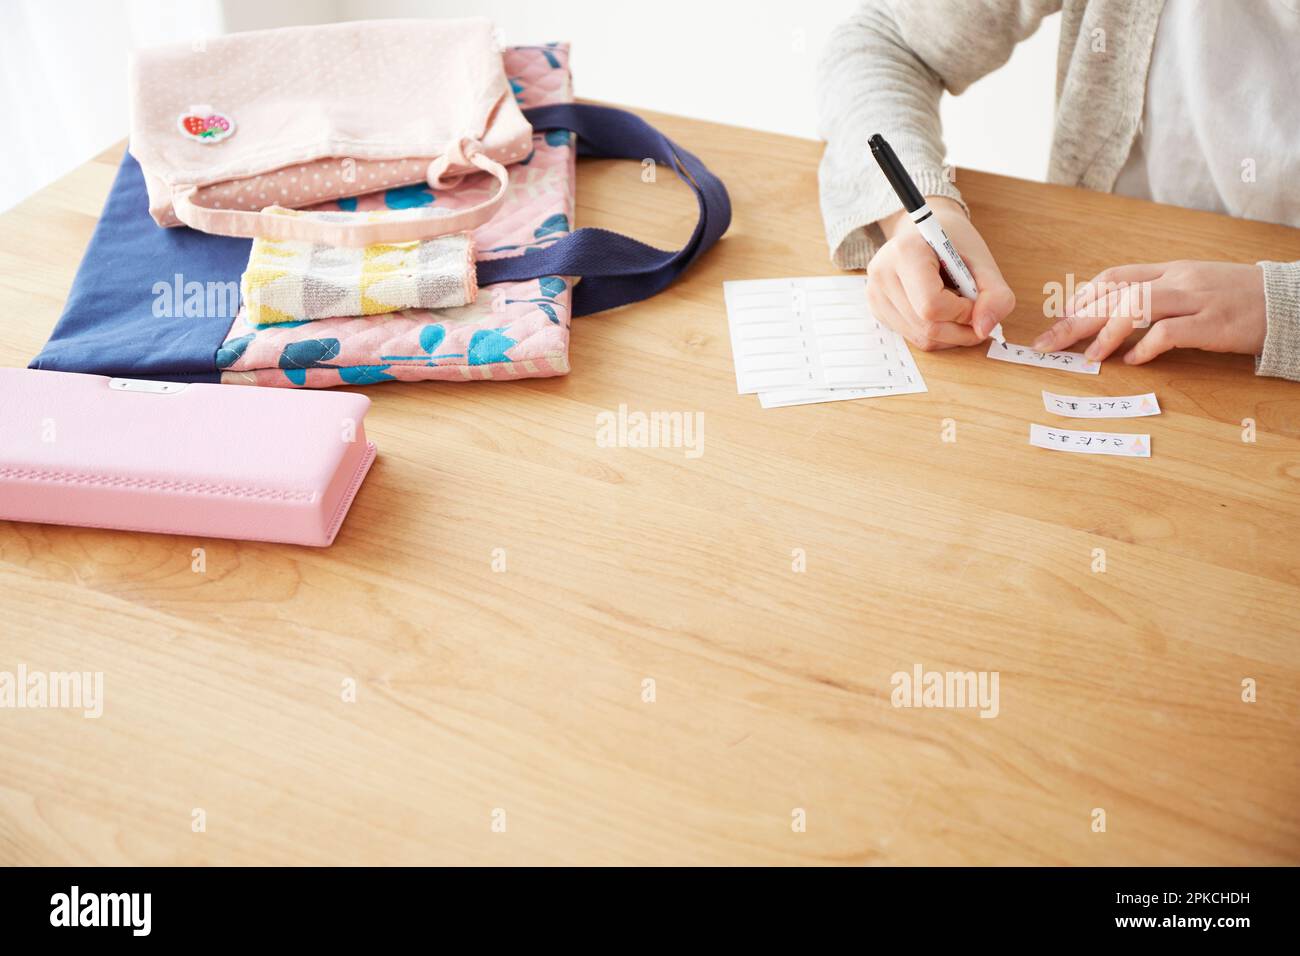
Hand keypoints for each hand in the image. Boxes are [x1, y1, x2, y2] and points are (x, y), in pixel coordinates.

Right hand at [867, 196, 1015, 350]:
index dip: (963, 312)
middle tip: (977, 315)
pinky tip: (944, 314)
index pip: (932, 305)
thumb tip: (984, 329)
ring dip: (952, 334)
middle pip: (927, 327)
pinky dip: (938, 334)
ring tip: (960, 310)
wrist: (926, 234)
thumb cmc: (954, 243)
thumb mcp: (983, 261)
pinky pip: (914, 338)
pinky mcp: (876, 309)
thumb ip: (995, 294)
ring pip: (922, 338)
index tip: (977, 300)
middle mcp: (882, 274)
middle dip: (961, 329)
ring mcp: (875, 294)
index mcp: (905, 252)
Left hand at [1032, 261, 1266, 364]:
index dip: (1082, 297)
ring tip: (1087, 358)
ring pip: (1136, 307)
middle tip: (1046, 342)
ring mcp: (1196, 299)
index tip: (1059, 317)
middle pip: (1114, 294)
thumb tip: (1113, 319)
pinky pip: (1170, 333)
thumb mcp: (1193, 287)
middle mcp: (1178, 280)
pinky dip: (1146, 348)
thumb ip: (1156, 297)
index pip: (1115, 276)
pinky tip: (1133, 362)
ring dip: (1104, 334)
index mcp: (1170, 270)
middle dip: (1075, 319)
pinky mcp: (1213, 323)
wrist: (1289, 299)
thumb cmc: (1238, 298)